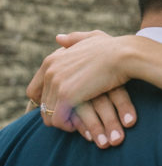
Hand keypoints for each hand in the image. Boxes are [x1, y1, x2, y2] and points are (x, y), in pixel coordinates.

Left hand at [26, 31, 137, 145]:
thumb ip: (72, 40)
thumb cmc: (113, 47)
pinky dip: (68, 126)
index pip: (34, 90)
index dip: (45, 102)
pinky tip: (81, 126)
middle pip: (42, 105)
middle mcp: (50, 72)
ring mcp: (57, 84)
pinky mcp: (67, 96)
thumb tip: (58, 38)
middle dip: (56, 114)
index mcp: (51, 61)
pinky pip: (59, 120)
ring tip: (78, 125)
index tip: (60, 108)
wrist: (123, 55)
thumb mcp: (89, 38)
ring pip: (48, 115)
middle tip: (72, 120)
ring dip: (62, 123)